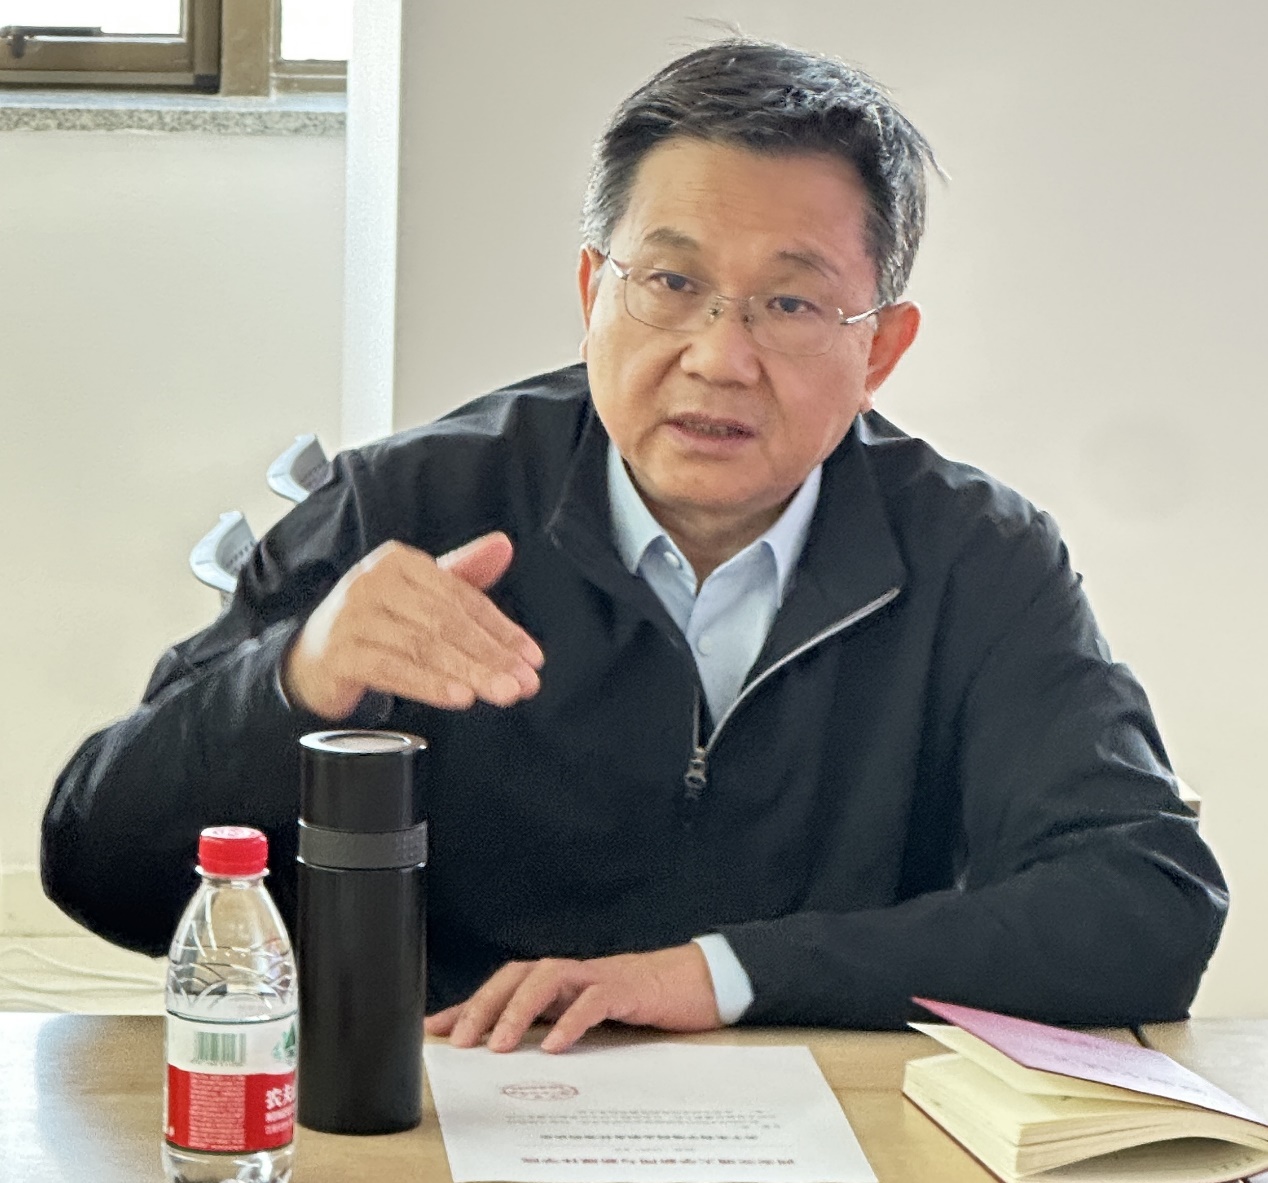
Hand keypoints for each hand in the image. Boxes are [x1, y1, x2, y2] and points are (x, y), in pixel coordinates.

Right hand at [282, 531, 543, 719]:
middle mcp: (373, 581)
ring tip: (502, 692)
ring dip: (470, 672)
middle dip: (491, 655)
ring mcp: (353, 616)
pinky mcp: (340, 652)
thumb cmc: (376, 624)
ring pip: (424, 646)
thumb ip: (463, 574)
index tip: (531, 656)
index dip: (501, 629)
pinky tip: (460, 697)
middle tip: (524, 681)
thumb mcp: (420, 595)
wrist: (313, 658)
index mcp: (399, 562)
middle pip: (445, 621)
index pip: (461, 596)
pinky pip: (394, 670)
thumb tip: (503, 546)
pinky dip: (430, 684)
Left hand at [424, 945, 722, 1053]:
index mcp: (558, 981)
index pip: (502, 987)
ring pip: (548, 978)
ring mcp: (597, 975)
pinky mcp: (627, 987)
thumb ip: (551, 1024)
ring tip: (500, 1045)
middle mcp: (571, 973)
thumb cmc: (638, 1000)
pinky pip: (594, 999)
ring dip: (518, 1010)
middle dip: (483, 1005)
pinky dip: (571, 1021)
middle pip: (516, 974)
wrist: (696, 983)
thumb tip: (508, 1051)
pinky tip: (555, 1045)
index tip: (434, 1030)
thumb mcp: (586, 1015)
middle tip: (461, 1041)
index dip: (467, 1006)